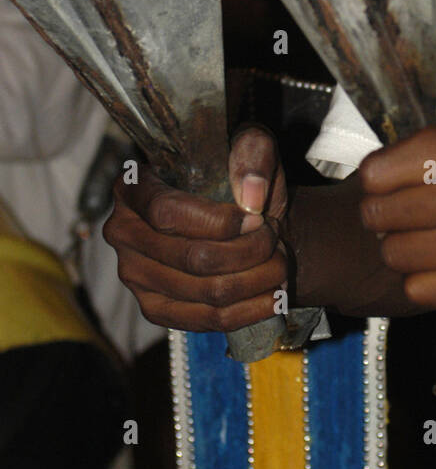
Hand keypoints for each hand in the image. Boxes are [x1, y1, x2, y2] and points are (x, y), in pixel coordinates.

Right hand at [103, 127, 290, 331]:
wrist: (244, 220)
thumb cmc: (238, 181)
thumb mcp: (250, 147)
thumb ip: (253, 153)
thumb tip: (252, 194)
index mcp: (133, 187)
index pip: (167, 213)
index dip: (218, 222)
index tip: (256, 218)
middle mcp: (123, 232)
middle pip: (193, 257)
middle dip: (250, 251)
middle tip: (275, 239)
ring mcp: (134, 276)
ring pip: (206, 292)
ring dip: (257, 280)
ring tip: (279, 263)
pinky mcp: (155, 309)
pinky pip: (206, 321)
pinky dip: (249, 310)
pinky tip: (272, 294)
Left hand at [358, 105, 435, 310]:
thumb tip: (404, 132)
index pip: (380, 172)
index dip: (374, 176)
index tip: (384, 177)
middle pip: (381, 216)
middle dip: (380, 211)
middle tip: (396, 208)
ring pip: (398, 256)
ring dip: (399, 246)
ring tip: (417, 236)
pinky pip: (427, 291)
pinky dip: (423, 279)